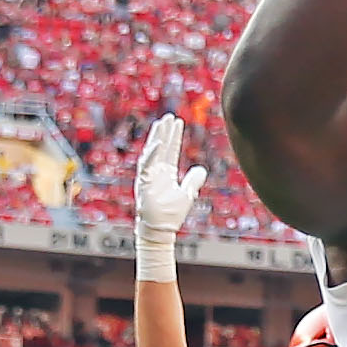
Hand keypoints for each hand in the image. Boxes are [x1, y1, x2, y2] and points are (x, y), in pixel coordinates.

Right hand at [132, 114, 204, 282]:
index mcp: (165, 173)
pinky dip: (153, 154)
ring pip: (153, 152)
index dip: (174, 137)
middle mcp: (156, 172)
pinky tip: (159, 143)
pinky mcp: (144, 183)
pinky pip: (147, 165)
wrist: (160, 230)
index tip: (178, 122)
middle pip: (162, 147)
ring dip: (158, 137)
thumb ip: (193, 180)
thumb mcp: (187, 194)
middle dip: (166, 132)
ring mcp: (149, 176)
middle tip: (170, 117)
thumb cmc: (171, 215)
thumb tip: (202, 169)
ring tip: (163, 123)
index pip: (171, 150)